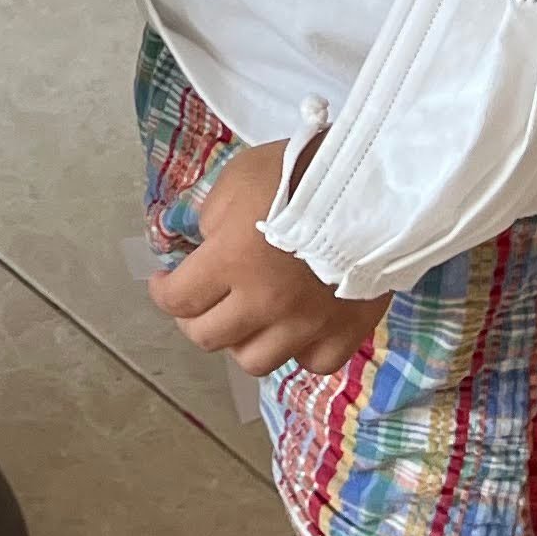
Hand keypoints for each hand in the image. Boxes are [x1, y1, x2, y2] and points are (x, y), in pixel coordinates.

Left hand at [150, 135, 390, 379]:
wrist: (374, 183)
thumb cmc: (300, 172)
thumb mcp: (238, 177)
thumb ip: (212, 218)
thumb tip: (204, 246)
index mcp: (231, 262)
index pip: (177, 299)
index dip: (162, 292)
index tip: (164, 281)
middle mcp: (263, 303)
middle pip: (209, 338)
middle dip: (194, 319)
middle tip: (201, 302)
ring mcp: (306, 325)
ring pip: (255, 361)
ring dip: (243, 340)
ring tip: (248, 318)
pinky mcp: (345, 333)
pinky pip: (312, 363)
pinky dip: (298, 351)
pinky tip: (296, 328)